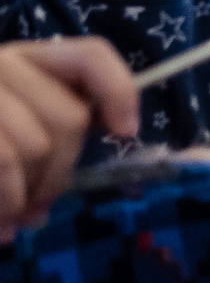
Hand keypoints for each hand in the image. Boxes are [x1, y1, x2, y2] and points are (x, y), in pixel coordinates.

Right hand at [0, 38, 139, 236]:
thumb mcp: (12, 120)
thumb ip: (48, 128)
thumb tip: (92, 161)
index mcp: (26, 58)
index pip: (90, 56)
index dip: (118, 91)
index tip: (124, 132)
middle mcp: (0, 63)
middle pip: (67, 120)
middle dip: (58, 176)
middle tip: (39, 212)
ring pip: (31, 148)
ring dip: (25, 199)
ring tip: (13, 226)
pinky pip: (1, 164)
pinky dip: (4, 204)